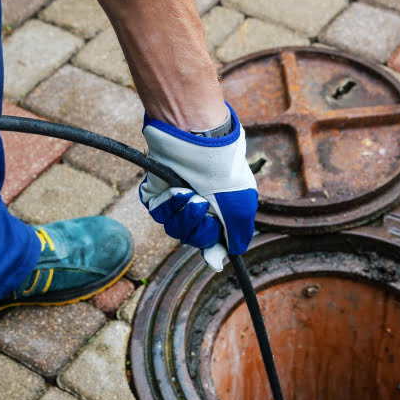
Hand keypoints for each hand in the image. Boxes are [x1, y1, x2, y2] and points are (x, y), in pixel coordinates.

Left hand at [139, 104, 257, 271]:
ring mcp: (177, 201)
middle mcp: (198, 207)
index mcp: (219, 211)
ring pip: (174, 229)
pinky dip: (169, 204)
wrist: (198, 142)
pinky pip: (159, 214)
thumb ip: (237, 236)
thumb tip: (226, 257)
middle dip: (198, 227)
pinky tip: (177, 190)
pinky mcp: (158, 193)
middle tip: (203, 205)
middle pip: (192, 238)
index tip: (211, 253)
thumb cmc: (224, 172)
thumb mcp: (241, 207)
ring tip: (190, 193)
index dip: (211, 248)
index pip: (212, 241)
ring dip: (184, 214)